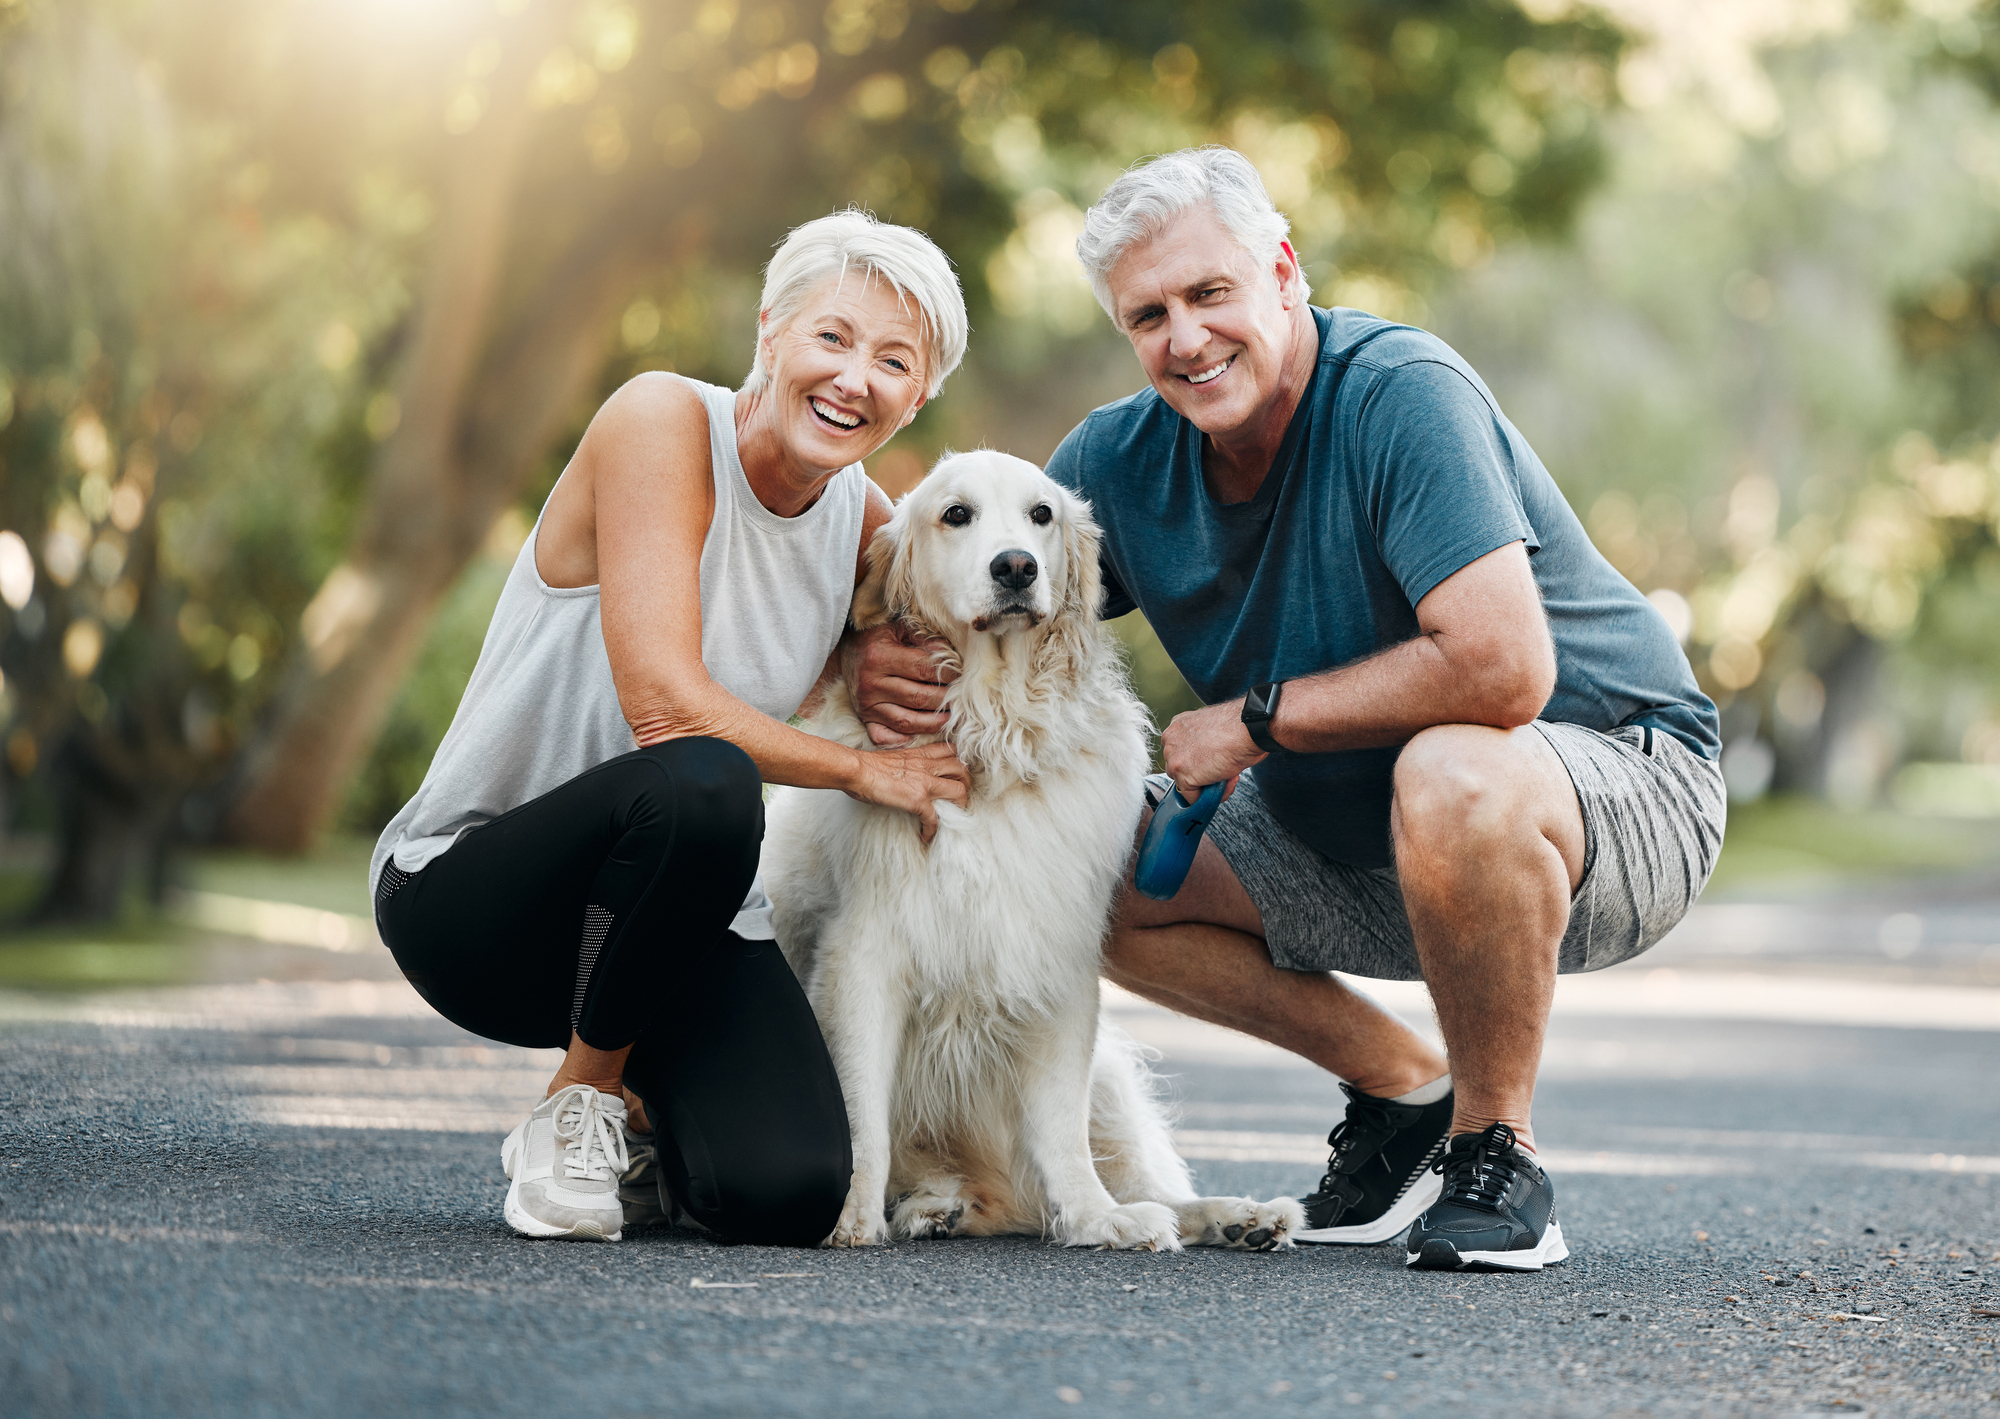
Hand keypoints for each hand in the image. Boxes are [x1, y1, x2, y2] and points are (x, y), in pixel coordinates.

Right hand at [842, 622, 956, 746]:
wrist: (848, 651)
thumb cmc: (879, 639)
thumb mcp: (899, 629)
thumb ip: (924, 638)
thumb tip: (948, 654)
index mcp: (880, 656)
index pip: (924, 669)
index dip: (947, 673)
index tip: (960, 674)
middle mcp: (871, 683)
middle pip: (919, 698)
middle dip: (944, 699)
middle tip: (959, 698)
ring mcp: (866, 704)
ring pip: (907, 721)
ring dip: (933, 722)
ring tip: (950, 717)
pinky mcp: (864, 719)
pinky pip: (885, 737)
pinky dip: (903, 740)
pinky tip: (921, 734)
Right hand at [845, 741, 970, 843]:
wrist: (856, 770)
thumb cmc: (866, 764)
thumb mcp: (894, 756)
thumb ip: (907, 761)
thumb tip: (907, 774)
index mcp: (921, 754)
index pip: (951, 751)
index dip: (958, 763)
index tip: (956, 775)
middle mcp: (927, 765)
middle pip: (962, 769)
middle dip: (965, 784)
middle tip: (959, 797)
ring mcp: (925, 782)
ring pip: (959, 791)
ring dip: (959, 806)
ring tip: (951, 816)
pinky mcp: (917, 800)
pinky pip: (935, 819)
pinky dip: (933, 830)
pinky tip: (925, 836)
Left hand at [1160, 700, 1265, 802]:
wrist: (1248, 728)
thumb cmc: (1240, 727)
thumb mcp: (1214, 731)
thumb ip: (1203, 744)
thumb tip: (1207, 761)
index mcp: (1178, 726)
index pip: (1182, 754)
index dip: (1202, 763)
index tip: (1218, 762)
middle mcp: (1171, 740)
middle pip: (1182, 770)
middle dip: (1205, 775)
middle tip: (1227, 771)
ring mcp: (1173, 757)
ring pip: (1187, 786)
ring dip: (1210, 786)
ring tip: (1230, 777)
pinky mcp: (1181, 773)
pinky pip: (1193, 797)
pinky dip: (1212, 797)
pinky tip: (1227, 783)